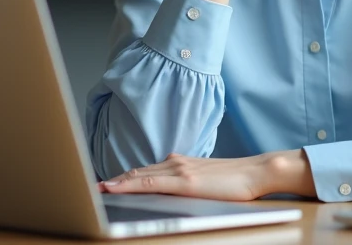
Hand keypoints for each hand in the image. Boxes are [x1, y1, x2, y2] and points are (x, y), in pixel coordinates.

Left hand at [99, 150, 314, 200]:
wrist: (257, 172)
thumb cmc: (237, 180)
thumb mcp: (207, 179)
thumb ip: (189, 181)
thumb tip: (174, 189)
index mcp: (181, 163)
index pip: (147, 172)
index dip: (125, 177)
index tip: (107, 183)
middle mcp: (176, 163)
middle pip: (139, 172)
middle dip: (115, 180)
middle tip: (94, 187)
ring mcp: (179, 171)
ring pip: (140, 176)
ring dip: (117, 181)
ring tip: (98, 187)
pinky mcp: (185, 181)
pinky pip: (149, 183)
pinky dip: (129, 184)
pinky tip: (116, 187)